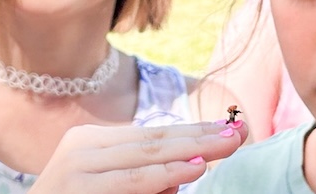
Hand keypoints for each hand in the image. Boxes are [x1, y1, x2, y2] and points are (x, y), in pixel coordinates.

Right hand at [27, 120, 249, 193]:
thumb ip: (145, 179)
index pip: (151, 134)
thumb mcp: (110, 188)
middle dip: (200, 135)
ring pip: (143, 156)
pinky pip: (128, 182)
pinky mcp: (78, 188)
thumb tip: (189, 169)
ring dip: (189, 150)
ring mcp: (78, 166)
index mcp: (91, 141)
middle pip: (153, 139)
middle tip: (238, 132)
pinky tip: (190, 169)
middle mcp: (82, 146)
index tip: (230, 128)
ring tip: (224, 146)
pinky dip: (162, 175)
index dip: (193, 131)